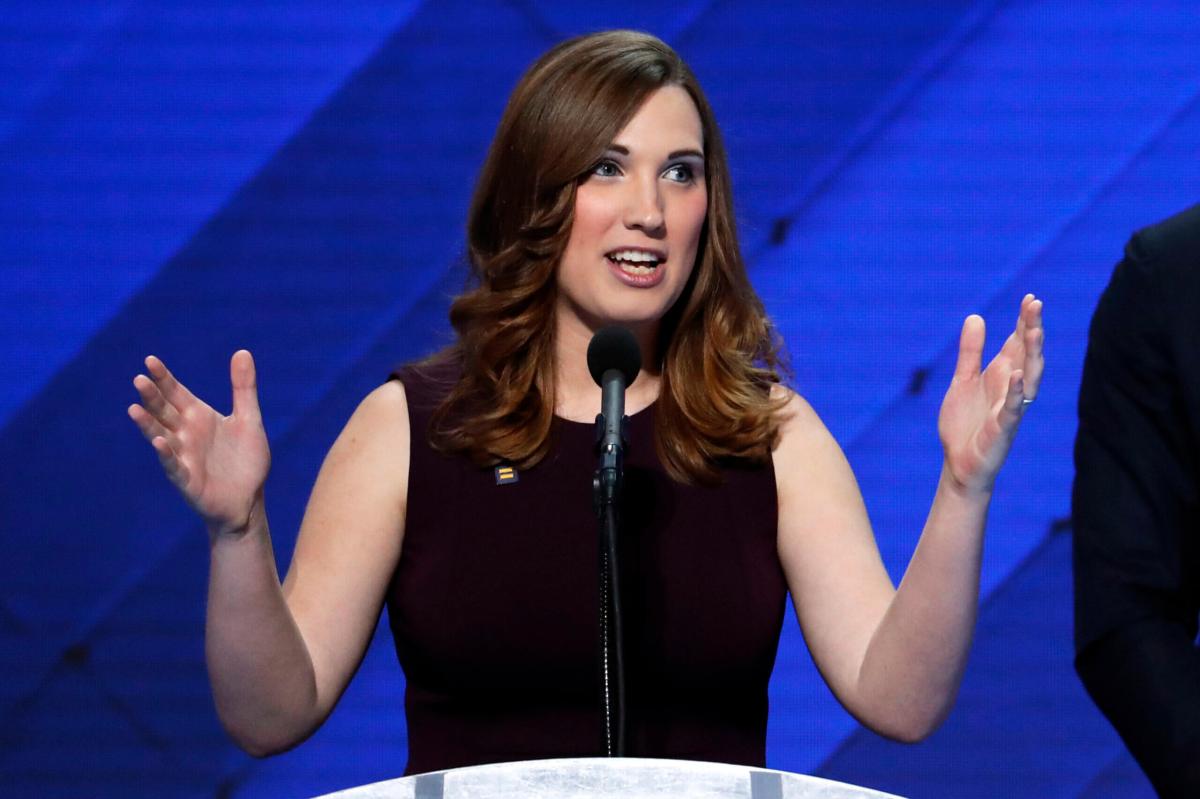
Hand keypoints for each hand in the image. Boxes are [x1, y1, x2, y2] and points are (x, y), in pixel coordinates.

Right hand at [127, 350, 270, 536]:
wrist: (250, 499)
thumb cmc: (246, 460)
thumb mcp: (249, 419)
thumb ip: (243, 388)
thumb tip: (243, 351)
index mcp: (198, 416)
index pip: (176, 392)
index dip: (163, 378)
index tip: (150, 361)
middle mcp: (185, 433)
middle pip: (163, 411)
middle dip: (152, 396)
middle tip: (139, 379)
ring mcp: (183, 456)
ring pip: (160, 436)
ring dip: (147, 424)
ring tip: (134, 409)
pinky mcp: (187, 479)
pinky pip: (174, 465)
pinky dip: (166, 454)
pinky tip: (158, 442)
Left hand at [938, 294, 1043, 494]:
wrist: (959, 463)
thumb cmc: (966, 423)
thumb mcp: (963, 380)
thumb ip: (971, 352)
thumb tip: (975, 317)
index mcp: (1002, 375)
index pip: (1017, 343)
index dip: (1024, 322)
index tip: (1030, 298)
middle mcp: (1012, 388)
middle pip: (1027, 354)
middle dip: (1032, 329)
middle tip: (1035, 304)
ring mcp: (1010, 408)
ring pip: (1029, 378)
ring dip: (1032, 355)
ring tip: (1034, 331)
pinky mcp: (1003, 429)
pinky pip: (1013, 409)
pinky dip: (1017, 393)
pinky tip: (1018, 376)